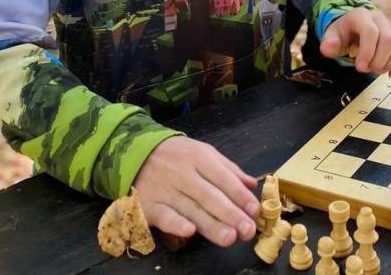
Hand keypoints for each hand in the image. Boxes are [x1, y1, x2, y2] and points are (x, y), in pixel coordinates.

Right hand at [133, 136, 257, 246]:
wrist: (136, 153)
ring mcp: (166, 190)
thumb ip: (228, 169)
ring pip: (191, 210)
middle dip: (230, 214)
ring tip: (230, 238)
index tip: (254, 211)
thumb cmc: (176, 155)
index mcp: (199, 158)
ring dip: (211, 225)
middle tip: (248, 230)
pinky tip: (190, 231)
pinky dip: (176, 223)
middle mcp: (183, 174)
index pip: (223, 178)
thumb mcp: (202, 152)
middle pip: (210, 196)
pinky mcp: (150, 205)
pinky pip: (164, 216)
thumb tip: (251, 185)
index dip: (239, 195)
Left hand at [319, 7, 390, 77]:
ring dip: (390, 63)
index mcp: (361, 16)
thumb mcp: (332, 36)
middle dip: (378, 60)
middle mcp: (380, 19)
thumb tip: (327, 48)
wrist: (353, 26)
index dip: (368, 52)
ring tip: (377, 69)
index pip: (371, 32)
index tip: (360, 68)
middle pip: (389, 40)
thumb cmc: (343, 33)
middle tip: (367, 69)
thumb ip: (329, 42)